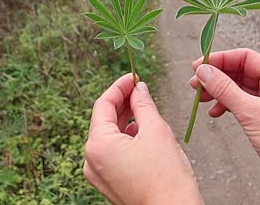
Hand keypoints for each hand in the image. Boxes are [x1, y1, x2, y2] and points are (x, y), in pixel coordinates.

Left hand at [84, 74, 203, 204]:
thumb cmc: (167, 179)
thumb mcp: (156, 131)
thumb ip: (143, 104)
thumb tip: (138, 88)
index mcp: (98, 146)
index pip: (103, 105)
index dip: (119, 87)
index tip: (134, 76)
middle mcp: (92, 161)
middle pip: (103, 120)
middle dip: (122, 103)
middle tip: (140, 88)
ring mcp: (98, 174)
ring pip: (108, 136)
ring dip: (124, 120)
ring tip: (144, 109)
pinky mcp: (109, 183)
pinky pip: (113, 152)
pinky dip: (125, 138)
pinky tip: (141, 132)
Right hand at [189, 48, 259, 202]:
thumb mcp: (253, 113)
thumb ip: (226, 89)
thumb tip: (205, 72)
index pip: (245, 57)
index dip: (220, 59)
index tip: (199, 66)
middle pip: (240, 72)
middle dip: (216, 76)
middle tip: (195, 84)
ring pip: (240, 89)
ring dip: (219, 91)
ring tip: (202, 99)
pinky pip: (242, 105)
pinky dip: (227, 106)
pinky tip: (216, 113)